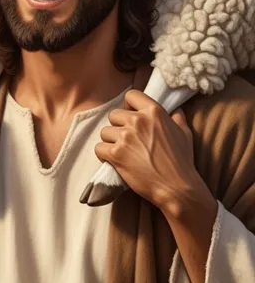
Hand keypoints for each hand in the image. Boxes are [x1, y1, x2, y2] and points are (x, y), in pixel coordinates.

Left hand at [95, 90, 210, 216]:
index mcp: (154, 112)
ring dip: (111, 141)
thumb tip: (175, 109)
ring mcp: (125, 137)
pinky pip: (99, 148)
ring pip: (104, 132)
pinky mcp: (115, 154)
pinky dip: (104, 155)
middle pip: (114, 115)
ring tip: (123, 152)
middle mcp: (138, 121)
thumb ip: (177, 118)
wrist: (176, 187)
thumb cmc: (182, 161)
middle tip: (128, 140)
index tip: (131, 116)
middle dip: (118, 126)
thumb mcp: (184, 133)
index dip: (129, 106)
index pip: (131, 95)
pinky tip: (115, 160)